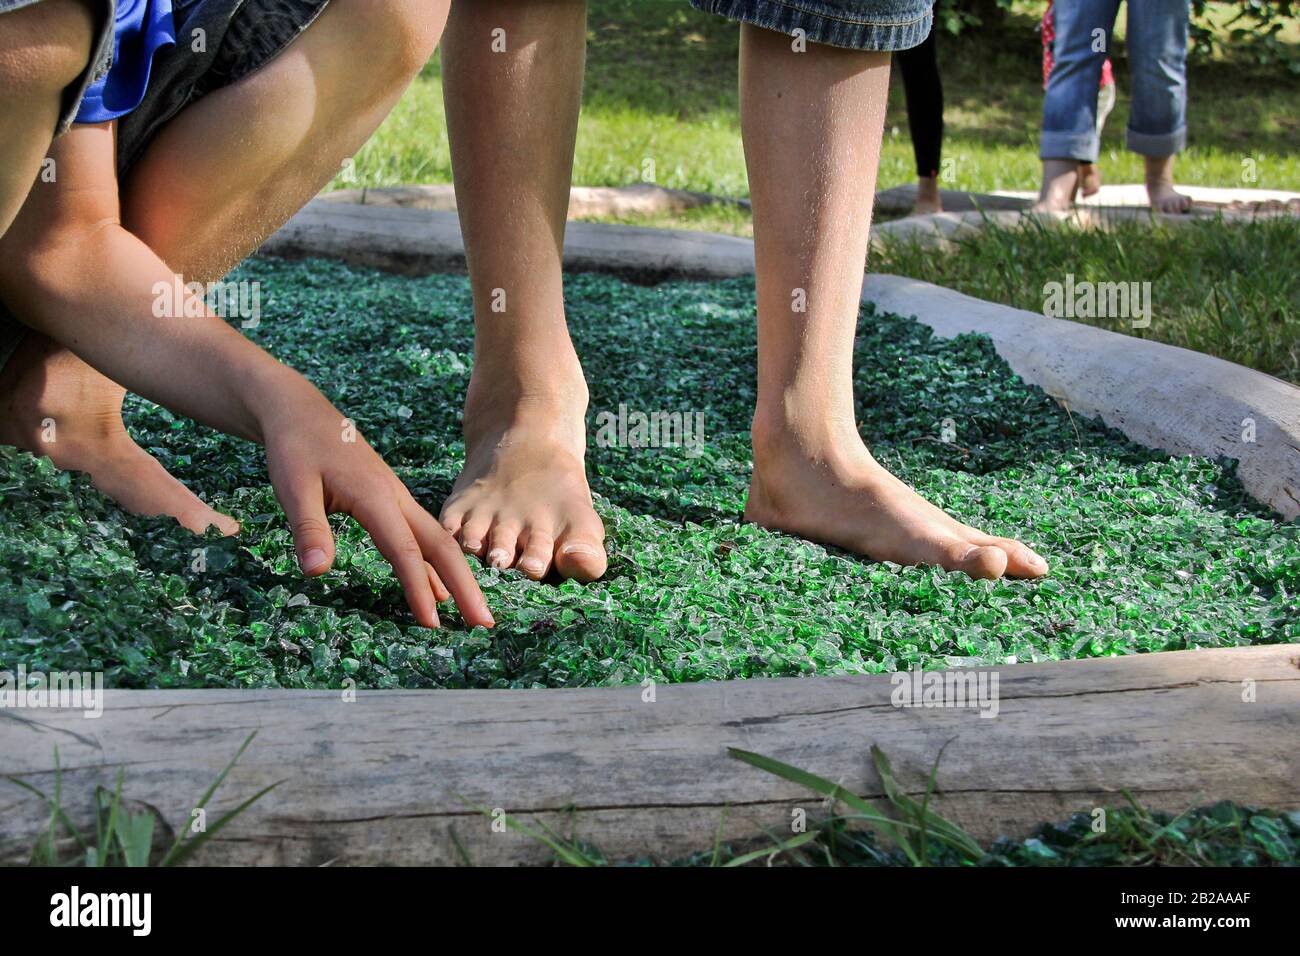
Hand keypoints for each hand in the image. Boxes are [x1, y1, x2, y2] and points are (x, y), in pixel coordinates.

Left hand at [260, 386, 493, 629]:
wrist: (298, 411)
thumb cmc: (294, 448)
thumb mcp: (292, 487)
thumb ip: (308, 529)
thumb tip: (316, 572)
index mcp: (375, 496)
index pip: (404, 551)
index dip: (419, 589)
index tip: (433, 625)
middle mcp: (395, 498)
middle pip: (441, 546)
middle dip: (465, 586)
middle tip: (484, 624)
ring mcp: (395, 499)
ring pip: (436, 542)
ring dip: (455, 578)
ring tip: (472, 614)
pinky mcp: (388, 501)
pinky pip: (419, 538)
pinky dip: (432, 566)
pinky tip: (437, 588)